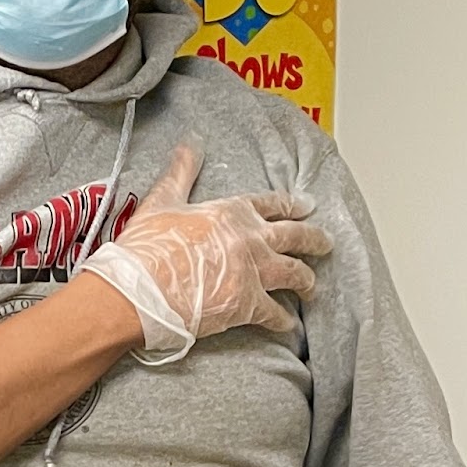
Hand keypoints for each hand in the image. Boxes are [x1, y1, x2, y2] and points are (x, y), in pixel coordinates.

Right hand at [81, 143, 331, 358]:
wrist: (140, 289)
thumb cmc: (148, 246)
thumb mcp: (162, 200)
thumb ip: (182, 172)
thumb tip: (191, 142)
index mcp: (232, 211)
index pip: (271, 204)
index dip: (291, 204)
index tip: (307, 205)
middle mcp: (251, 239)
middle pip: (295, 236)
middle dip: (315, 239)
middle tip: (326, 243)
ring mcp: (254, 272)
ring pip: (295, 274)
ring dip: (306, 281)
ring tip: (312, 287)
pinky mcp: (249, 304)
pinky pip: (276, 313)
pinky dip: (284, 320)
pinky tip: (289, 325)